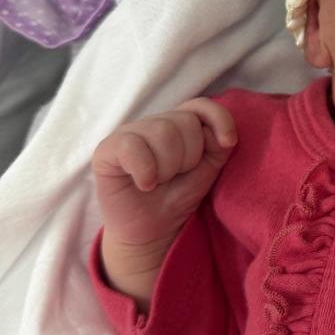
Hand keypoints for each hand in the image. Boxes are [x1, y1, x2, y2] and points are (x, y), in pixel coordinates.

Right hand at [92, 99, 236, 286]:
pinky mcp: (107, 150)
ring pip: (162, 132)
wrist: (152, 230)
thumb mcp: (208, 170)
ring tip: (159, 181)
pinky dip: (146, 171)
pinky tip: (145, 185)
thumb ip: (218, 146)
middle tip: (175, 176)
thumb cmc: (177, 196)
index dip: (218, 119)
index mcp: (178, 123)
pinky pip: (132, 146)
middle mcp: (153, 123)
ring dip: (168, 167)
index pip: (200, 105)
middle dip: (189, 157)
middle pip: (184, 122)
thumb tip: (219, 132)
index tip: (228, 142)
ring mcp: (129, 134)